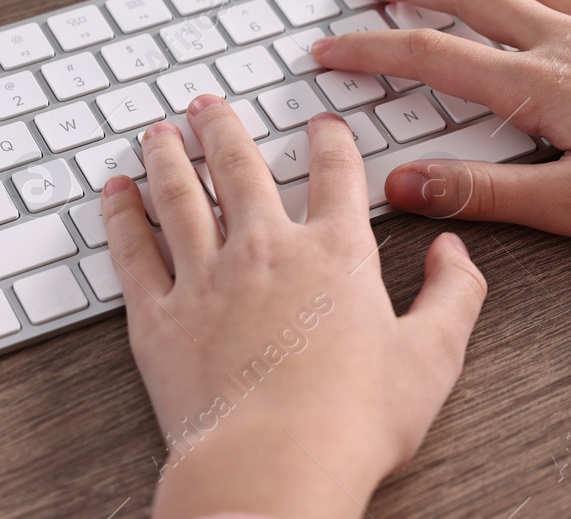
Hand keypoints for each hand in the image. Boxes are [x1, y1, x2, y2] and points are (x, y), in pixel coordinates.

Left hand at [102, 96, 486, 518]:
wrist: (274, 465)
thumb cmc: (353, 422)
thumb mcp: (433, 358)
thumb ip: (452, 296)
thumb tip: (456, 253)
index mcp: (336, 255)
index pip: (335, 174)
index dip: (329, 140)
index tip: (320, 124)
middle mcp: (267, 250)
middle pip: (241, 169)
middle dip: (225, 129)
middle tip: (208, 105)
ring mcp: (206, 278)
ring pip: (180, 196)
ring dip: (169, 156)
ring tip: (159, 132)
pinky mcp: (160, 317)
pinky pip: (133, 251)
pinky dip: (121, 215)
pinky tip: (115, 192)